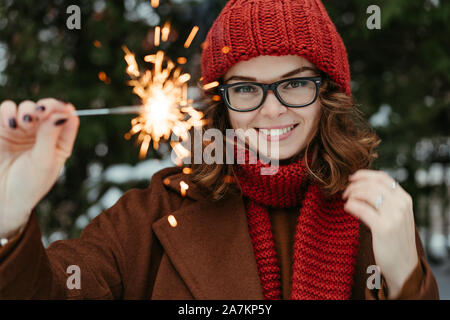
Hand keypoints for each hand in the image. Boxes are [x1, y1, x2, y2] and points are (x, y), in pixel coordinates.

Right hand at [0, 98, 78, 237]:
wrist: (2, 199)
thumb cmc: (28, 185)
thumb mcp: (44, 161)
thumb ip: (50, 136)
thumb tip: (63, 113)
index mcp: (60, 143)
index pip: (68, 119)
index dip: (65, 110)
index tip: (62, 108)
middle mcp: (43, 134)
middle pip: (48, 109)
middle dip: (46, 106)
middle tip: (41, 110)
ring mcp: (23, 130)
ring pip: (27, 107)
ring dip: (27, 109)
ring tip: (24, 122)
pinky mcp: (3, 129)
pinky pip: (7, 110)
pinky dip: (8, 111)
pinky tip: (10, 123)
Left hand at [342, 169, 418, 298]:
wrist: (403, 266)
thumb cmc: (394, 240)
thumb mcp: (396, 215)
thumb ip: (386, 200)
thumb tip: (362, 184)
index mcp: (405, 199)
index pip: (383, 177)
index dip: (364, 174)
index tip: (351, 178)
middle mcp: (401, 205)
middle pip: (372, 184)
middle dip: (354, 185)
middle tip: (345, 193)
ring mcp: (394, 216)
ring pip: (366, 193)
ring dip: (352, 194)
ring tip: (346, 200)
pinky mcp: (383, 228)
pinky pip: (360, 208)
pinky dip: (350, 205)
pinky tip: (347, 208)